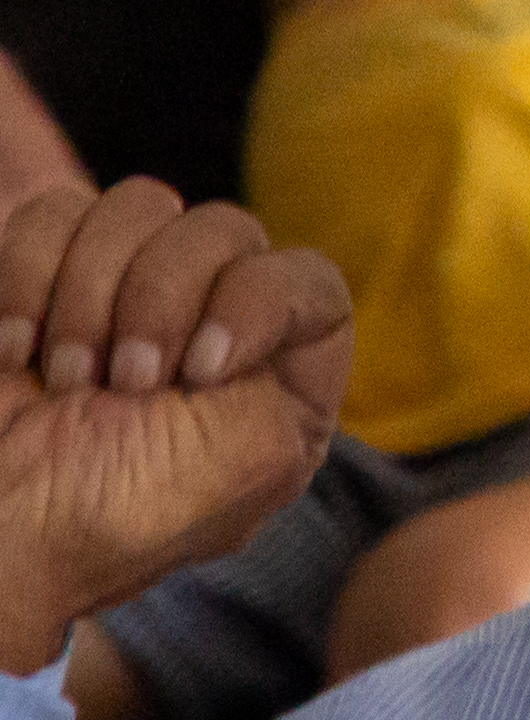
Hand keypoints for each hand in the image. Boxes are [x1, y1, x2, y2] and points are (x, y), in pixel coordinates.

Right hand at [0, 182, 351, 672]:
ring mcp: (120, 296)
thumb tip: (278, 303)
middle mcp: (205, 327)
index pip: (310, 280)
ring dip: (91, 294)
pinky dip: (26, 276)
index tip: (199, 370)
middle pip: (224, 227)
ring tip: (66, 380)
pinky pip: (51, 213)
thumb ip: (302, 376)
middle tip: (121, 384)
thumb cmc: (114, 515)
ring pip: (139, 203)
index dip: (258, 301)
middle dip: (160, 299)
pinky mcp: (40, 281)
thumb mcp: (258, 460)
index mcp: (273, 379)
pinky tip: (14, 353)